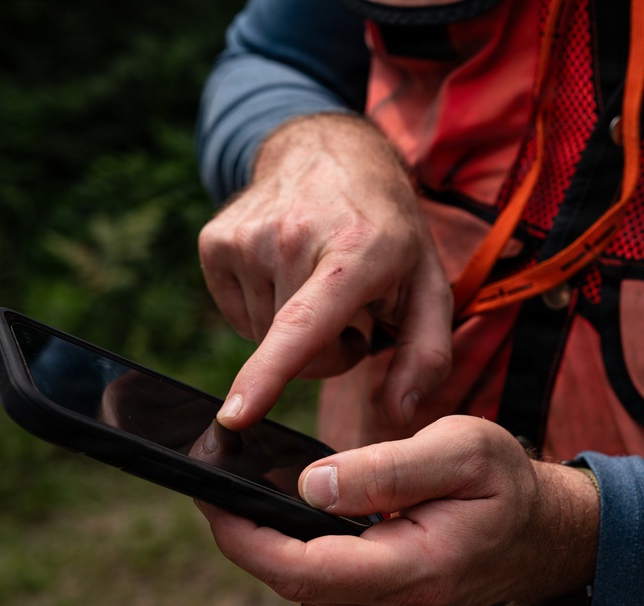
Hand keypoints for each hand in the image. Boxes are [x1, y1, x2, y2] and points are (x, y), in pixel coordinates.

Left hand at [194, 416, 599, 605]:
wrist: (533, 535)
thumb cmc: (500, 484)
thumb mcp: (461, 450)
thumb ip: (386, 469)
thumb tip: (310, 485)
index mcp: (416, 571)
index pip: (303, 569)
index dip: (245, 535)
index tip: (209, 494)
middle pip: (290, 580)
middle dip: (249, 530)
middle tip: (223, 477)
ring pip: (298, 587)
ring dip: (273, 541)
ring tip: (262, 491)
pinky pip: (317, 591)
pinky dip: (298, 554)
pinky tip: (304, 520)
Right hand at [199, 114, 452, 429]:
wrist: (331, 154)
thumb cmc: (388, 232)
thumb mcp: (428, 285)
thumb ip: (427, 355)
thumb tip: (400, 412)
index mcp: (356, 251)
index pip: (305, 323)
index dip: (270, 372)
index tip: (236, 413)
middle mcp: (292, 237)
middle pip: (293, 352)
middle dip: (325, 352)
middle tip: (350, 311)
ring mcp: (246, 236)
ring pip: (262, 338)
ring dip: (293, 332)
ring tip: (319, 286)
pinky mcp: (215, 241)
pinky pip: (238, 315)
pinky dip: (264, 311)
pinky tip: (287, 276)